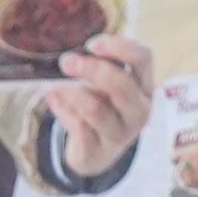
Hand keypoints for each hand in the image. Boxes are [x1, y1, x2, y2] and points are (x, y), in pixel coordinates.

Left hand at [45, 33, 154, 178]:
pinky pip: (78, 127)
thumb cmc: (103, 106)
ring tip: (54, 85)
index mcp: (144, 86)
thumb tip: (70, 59)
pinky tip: (53, 99)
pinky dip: (62, 111)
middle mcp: (139, 110)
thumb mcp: (105, 84)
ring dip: (71, 93)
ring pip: (96, 109)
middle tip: (66, 61)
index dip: (119, 47)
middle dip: (91, 69)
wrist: (95, 152)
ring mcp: (121, 134)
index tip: (91, 44)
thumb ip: (96, 67)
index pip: (143, 58)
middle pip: (121, 84)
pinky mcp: (98, 151)